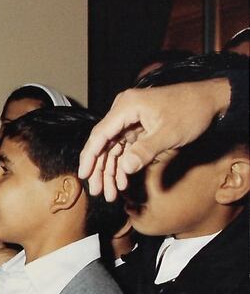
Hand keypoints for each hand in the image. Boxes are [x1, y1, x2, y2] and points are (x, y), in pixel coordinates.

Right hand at [78, 79, 230, 200]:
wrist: (210, 100)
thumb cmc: (191, 111)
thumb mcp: (169, 133)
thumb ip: (145, 151)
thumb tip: (124, 168)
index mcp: (126, 107)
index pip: (100, 135)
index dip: (89, 156)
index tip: (84, 175)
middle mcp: (123, 112)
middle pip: (104, 144)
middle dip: (100, 170)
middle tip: (98, 192)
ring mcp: (129, 120)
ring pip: (113, 149)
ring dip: (111, 171)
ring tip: (111, 193)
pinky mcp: (137, 127)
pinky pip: (124, 148)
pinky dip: (123, 165)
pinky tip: (123, 181)